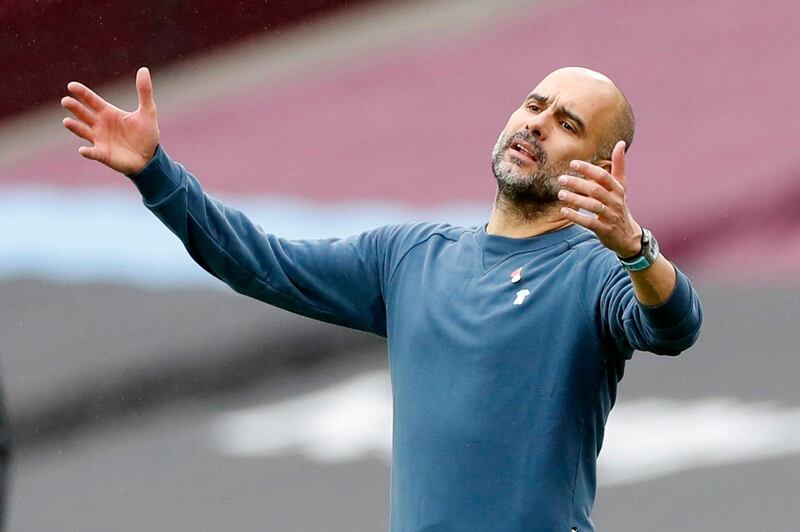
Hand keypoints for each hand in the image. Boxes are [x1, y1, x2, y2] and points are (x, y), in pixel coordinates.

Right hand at [61, 67, 159, 175]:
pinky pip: (92, 152)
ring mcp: (99, 139)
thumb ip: (144, 91)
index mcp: (108, 112)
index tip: (71, 86)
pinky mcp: (103, 154)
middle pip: (83, 113)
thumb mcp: (148, 111)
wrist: (149, 157)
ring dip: (75, 127)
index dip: (81, 93)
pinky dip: (87, 152)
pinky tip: (83, 150)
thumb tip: (144, 69)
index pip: (91, 100)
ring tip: (67, 122)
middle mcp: (100, 124)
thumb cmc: (146, 134)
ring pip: (83, 131)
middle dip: (74, 107)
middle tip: (66, 101)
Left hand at [556, 141, 641, 256]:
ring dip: (575, 199)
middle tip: (561, 179)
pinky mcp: (605, 230)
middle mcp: (616, 201)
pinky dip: (577, 217)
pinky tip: (564, 211)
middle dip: (578, 184)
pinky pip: (590, 222)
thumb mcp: (621, 186)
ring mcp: (611, 216)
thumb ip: (619, 165)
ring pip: (593, 206)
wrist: (627, 235)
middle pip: (596, 190)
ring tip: (560, 194)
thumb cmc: (619, 206)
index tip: (573, 164)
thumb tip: (621, 143)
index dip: (588, 169)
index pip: (603, 176)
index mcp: (618, 189)